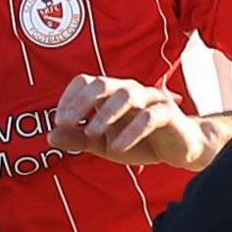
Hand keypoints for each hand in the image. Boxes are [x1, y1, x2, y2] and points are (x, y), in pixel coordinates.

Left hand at [50, 75, 205, 168]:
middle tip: (67, 123)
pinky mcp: (169, 113)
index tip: (60, 121)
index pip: (86, 82)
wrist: (181, 149)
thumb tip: (50, 136)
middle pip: (102, 83)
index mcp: (113, 93)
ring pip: (126, 95)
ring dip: (105, 114)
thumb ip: (78, 139)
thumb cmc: (141, 142)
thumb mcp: (103, 145)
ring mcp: (151, 99)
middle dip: (81, 103)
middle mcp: (131, 90)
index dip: (69, 98)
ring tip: (93, 134)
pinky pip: (149, 117)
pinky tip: (119, 148)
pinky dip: (131, 132)